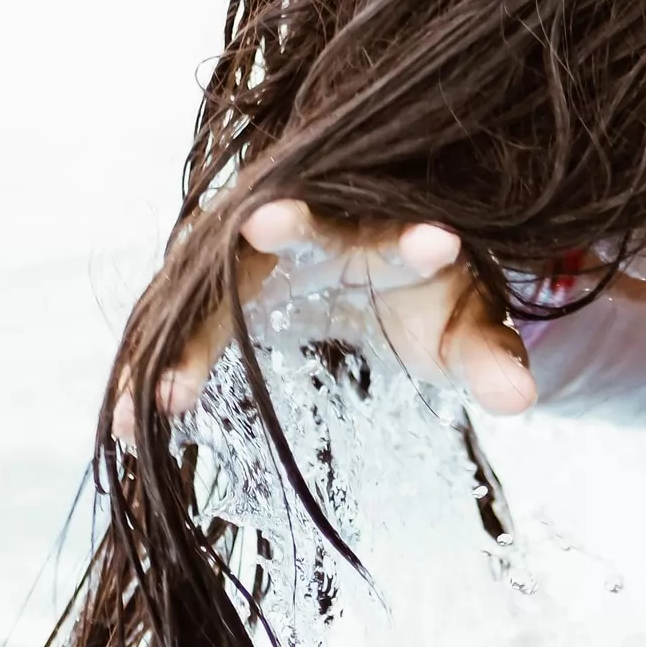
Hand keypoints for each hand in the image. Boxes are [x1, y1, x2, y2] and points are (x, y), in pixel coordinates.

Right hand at [112, 200, 536, 439]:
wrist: (367, 265)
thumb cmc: (425, 297)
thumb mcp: (464, 331)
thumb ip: (490, 359)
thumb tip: (522, 399)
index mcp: (383, 231)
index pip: (399, 230)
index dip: (417, 241)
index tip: (438, 245)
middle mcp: (312, 226)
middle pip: (290, 219)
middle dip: (280, 226)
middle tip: (262, 226)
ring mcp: (251, 252)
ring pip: (214, 281)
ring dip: (184, 338)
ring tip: (157, 402)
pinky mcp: (212, 285)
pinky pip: (177, 324)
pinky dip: (151, 371)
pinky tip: (123, 427)